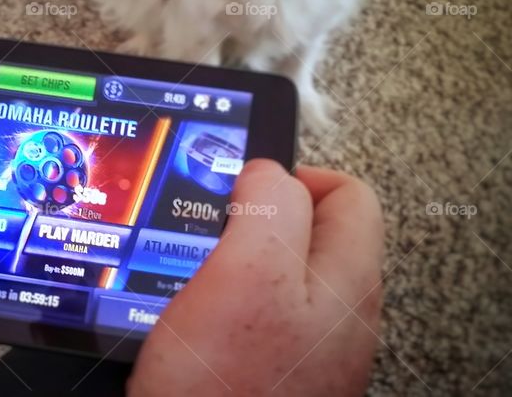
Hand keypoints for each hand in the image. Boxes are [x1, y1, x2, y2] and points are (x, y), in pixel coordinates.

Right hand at [130, 160, 383, 396]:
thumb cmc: (225, 388)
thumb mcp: (248, 272)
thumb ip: (269, 206)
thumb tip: (268, 171)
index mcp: (347, 282)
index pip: (350, 194)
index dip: (295, 174)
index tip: (245, 187)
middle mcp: (340, 318)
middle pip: (314, 233)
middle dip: (260, 219)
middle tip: (211, 231)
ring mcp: (311, 351)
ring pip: (281, 275)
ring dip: (238, 262)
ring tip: (197, 273)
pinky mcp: (276, 375)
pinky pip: (258, 317)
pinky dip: (227, 304)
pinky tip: (196, 319)